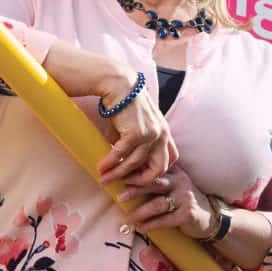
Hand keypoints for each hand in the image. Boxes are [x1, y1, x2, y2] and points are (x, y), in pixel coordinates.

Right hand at [96, 66, 177, 185]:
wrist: (119, 85)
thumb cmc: (125, 106)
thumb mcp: (136, 126)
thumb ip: (135, 146)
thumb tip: (122, 166)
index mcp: (164, 133)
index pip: (170, 159)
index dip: (156, 172)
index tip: (139, 177)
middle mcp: (162, 134)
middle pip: (159, 168)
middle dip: (141, 181)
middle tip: (125, 185)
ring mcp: (150, 134)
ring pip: (135, 164)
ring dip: (118, 174)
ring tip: (104, 178)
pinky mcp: (136, 132)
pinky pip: (121, 154)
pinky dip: (110, 163)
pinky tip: (100, 167)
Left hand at [118, 165, 216, 238]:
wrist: (208, 216)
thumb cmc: (182, 199)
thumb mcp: (172, 184)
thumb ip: (155, 179)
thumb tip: (125, 175)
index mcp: (173, 171)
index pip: (152, 168)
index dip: (135, 172)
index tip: (118, 177)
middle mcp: (180, 181)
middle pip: (154, 182)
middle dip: (135, 189)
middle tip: (119, 196)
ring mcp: (185, 197)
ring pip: (157, 204)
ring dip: (140, 212)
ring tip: (127, 218)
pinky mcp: (187, 214)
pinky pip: (165, 220)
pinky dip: (151, 224)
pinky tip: (141, 227)